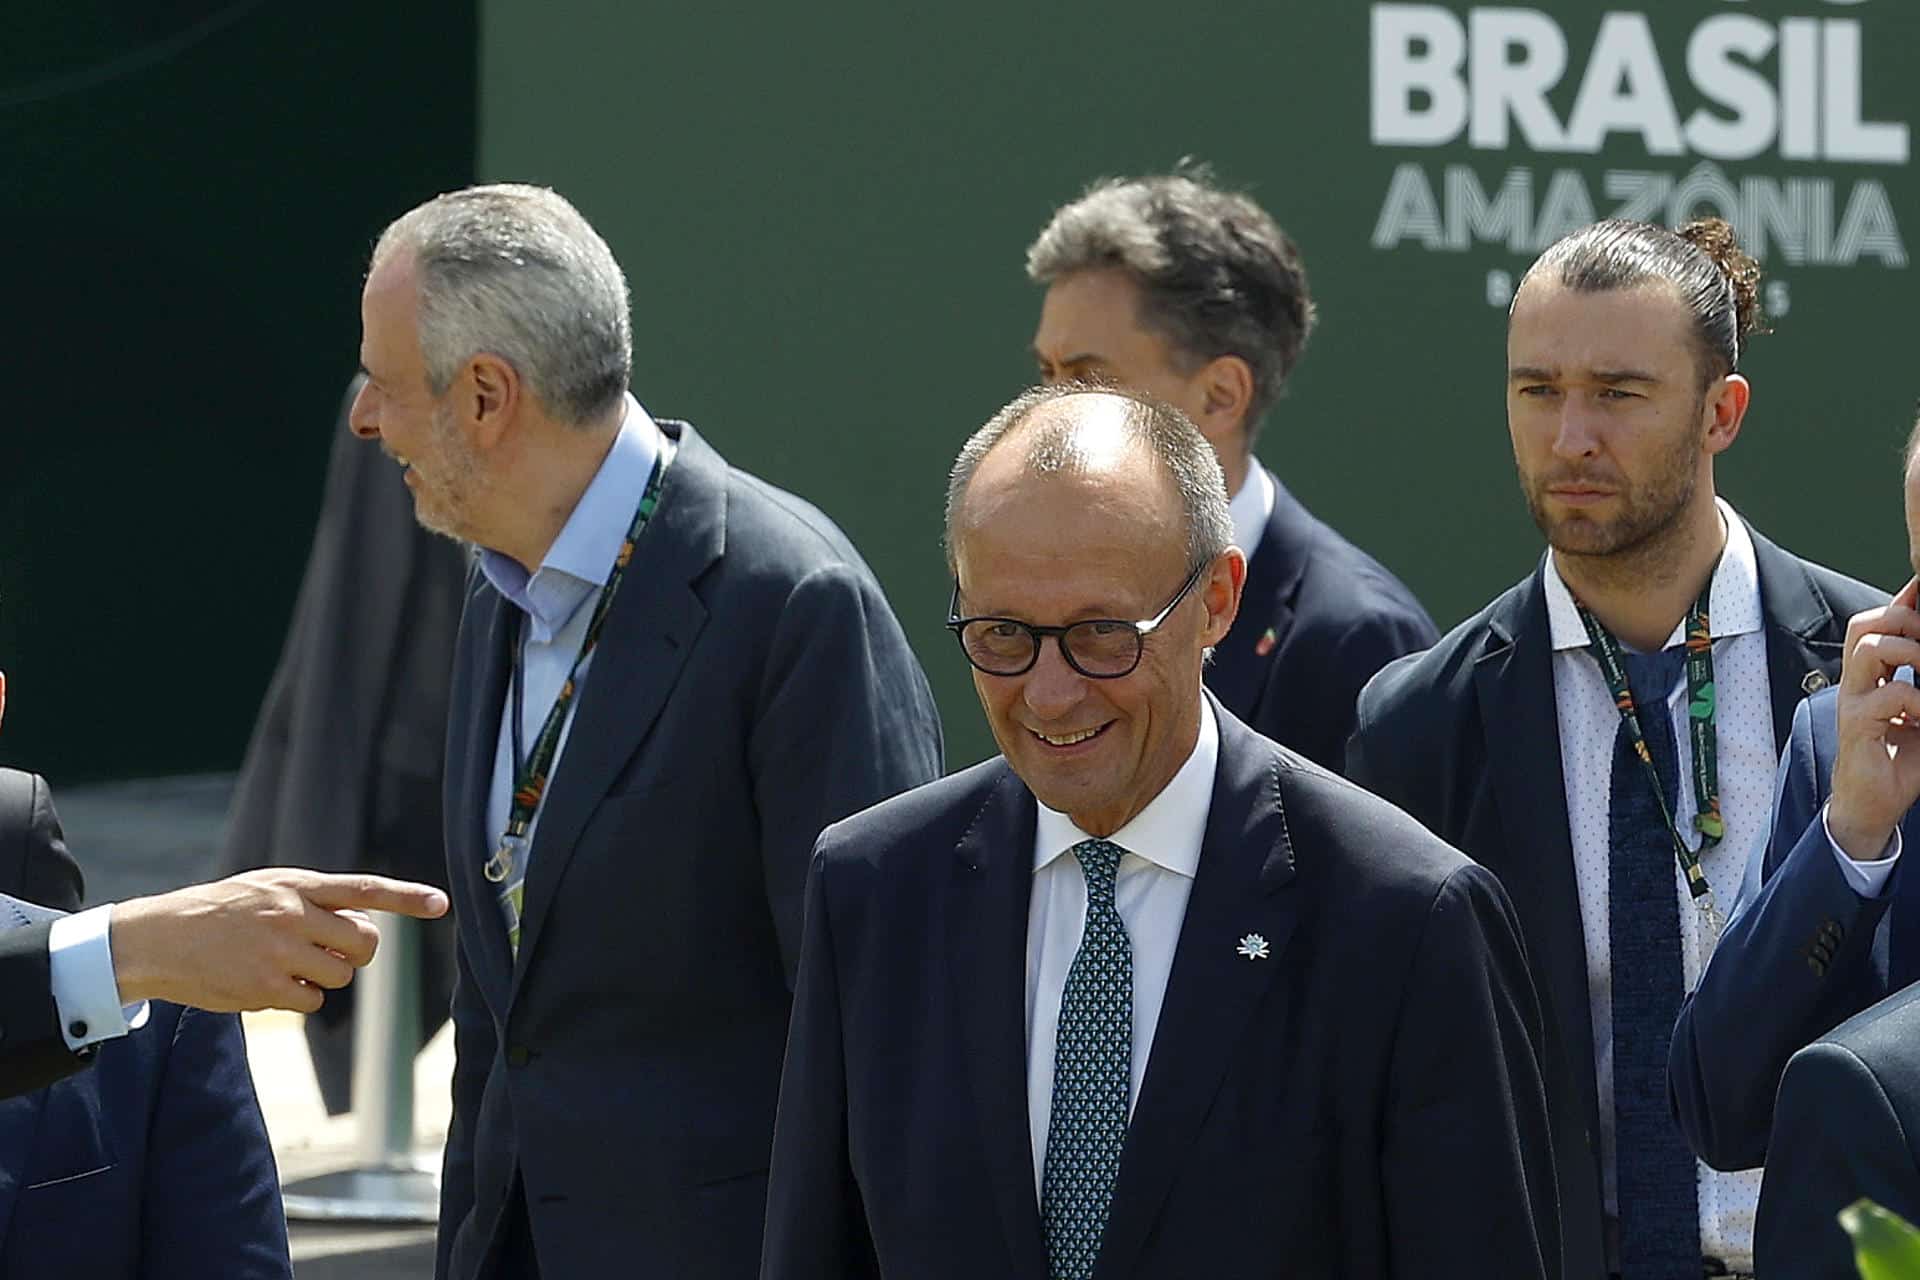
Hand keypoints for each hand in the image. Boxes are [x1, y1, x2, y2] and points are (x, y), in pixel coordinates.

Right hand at [108, 868, 449, 1012]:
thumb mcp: (266, 888)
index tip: (441, 903)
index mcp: (297, 885)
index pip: (364, 889)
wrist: (159, 938)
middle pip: (364, 944)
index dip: (406, 897)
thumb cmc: (220, 912)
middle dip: (357, 953)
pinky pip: (312, 1001)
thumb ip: (314, 901)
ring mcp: (280, 952)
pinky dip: (298, 998)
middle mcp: (293, 915)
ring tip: (281, 963)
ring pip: (340, 976)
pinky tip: (265, 983)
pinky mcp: (266, 987)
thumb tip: (363, 930)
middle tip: (330, 952)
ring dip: (321, 977)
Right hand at [1828, 578, 1919, 859]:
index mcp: (1872, 675)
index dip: (1904, 603)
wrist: (1874, 804)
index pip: (1880, 621)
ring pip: (1869, 648)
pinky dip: (1918, 699)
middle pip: (1866, 624)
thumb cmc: (1902, 758)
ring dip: (1910, 651)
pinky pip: (1890, 695)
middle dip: (1904, 620)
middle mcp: (1857, 682)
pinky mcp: (1857, 726)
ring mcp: (1854, 702)